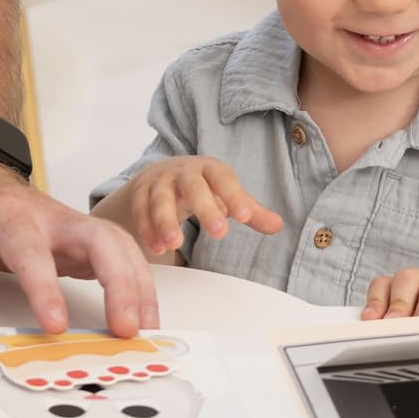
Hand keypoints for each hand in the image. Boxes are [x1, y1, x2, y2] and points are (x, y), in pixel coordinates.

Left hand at [0, 148, 158, 336]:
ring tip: (145, 330)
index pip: (31, 249)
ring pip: (119, 244)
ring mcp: (70, 225)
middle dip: (119, 283)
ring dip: (138, 285)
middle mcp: (48, 216)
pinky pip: (120, 255)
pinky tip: (143, 315)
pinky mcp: (81, 239)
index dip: (46, 287)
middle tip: (126, 328)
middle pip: (99, 238)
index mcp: (5, 215)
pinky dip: (137, 283)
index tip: (56, 325)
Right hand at [126, 155, 282, 255]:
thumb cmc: (202, 187)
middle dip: (204, 208)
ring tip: (174, 244)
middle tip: (219, 233)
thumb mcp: (225, 194)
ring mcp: (160, 182)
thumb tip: (278, 225)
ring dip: (166, 221)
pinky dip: (146, 229)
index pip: (224, 179)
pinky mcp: (140, 194)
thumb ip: (249, 211)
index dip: (234, 196)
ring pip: (161, 198)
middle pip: (193, 186)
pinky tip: (156, 248)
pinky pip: (141, 210)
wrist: (161, 174)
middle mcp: (183, 172)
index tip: (245, 217)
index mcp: (210, 169)